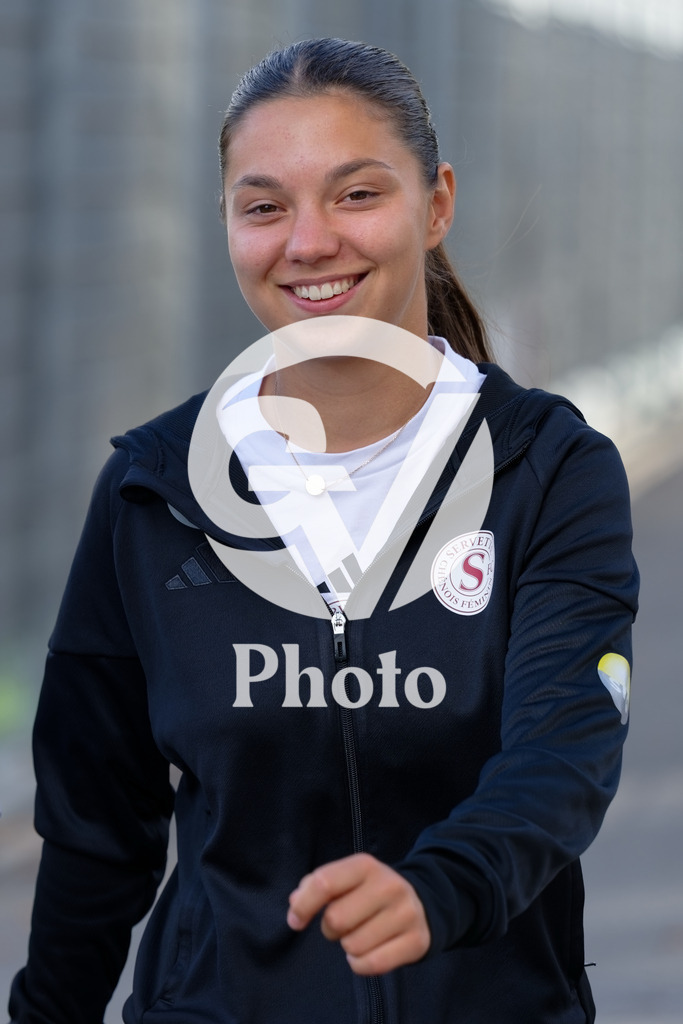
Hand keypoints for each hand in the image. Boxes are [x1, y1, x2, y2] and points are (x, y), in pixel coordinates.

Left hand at [287, 852, 429, 974]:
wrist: (421, 904)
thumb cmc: (369, 892)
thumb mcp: (346, 879)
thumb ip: (315, 886)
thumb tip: (295, 903)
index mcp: (365, 865)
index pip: (324, 883)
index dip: (303, 906)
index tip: (296, 920)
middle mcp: (388, 885)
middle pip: (336, 919)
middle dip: (330, 928)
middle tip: (342, 925)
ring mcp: (406, 913)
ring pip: (353, 946)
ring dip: (348, 946)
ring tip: (361, 934)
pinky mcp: (416, 941)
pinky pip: (371, 965)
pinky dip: (360, 965)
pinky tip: (368, 952)